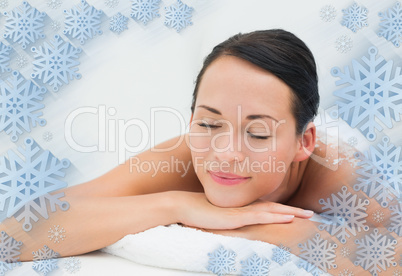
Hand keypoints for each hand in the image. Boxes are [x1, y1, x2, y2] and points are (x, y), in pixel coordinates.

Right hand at [171, 192, 313, 229]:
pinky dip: (276, 217)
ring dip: (291, 212)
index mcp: (241, 208)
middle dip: (294, 211)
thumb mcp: (217, 218)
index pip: (267, 208)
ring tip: (307, 215)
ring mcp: (241, 211)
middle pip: (274, 208)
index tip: (297, 213)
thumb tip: (232, 224)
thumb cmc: (199, 212)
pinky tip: (289, 218)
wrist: (184, 206)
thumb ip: (227, 219)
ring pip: (272, 211)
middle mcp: (244, 207)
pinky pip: (260, 217)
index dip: (283, 210)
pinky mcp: (236, 217)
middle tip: (311, 214)